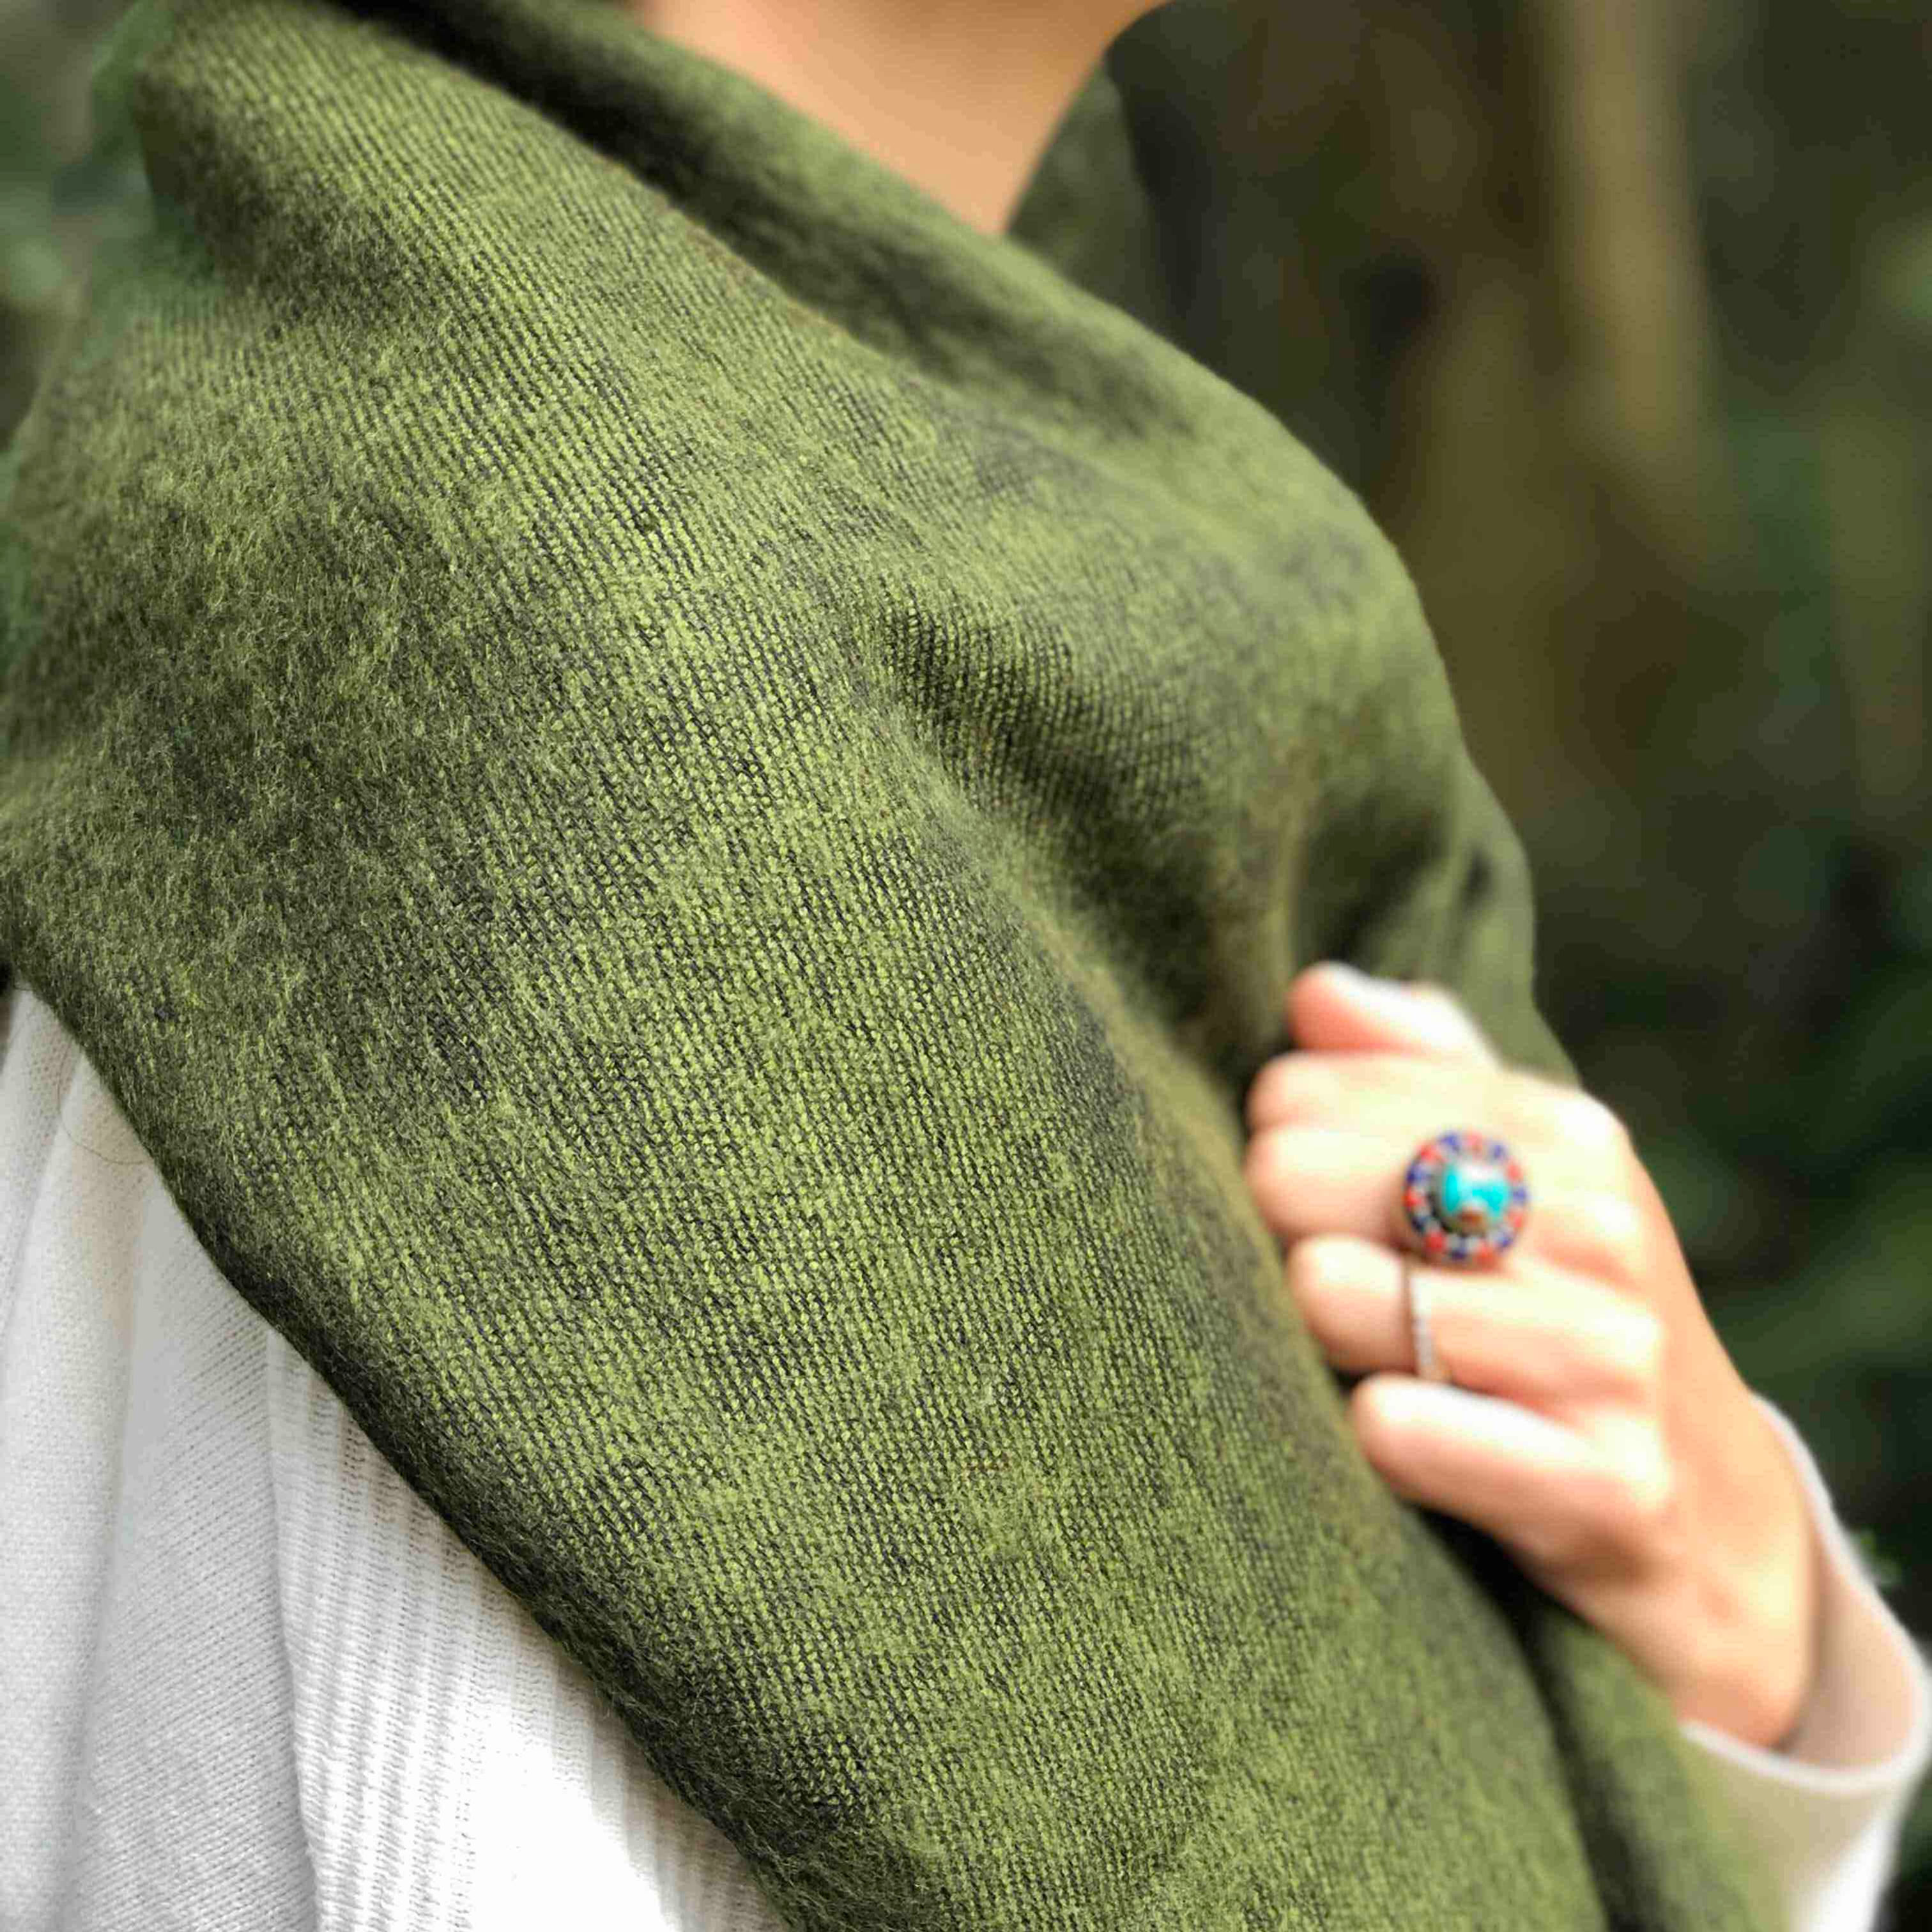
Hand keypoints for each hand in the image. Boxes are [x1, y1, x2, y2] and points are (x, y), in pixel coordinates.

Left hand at [1240, 962, 1821, 1751]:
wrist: (1716, 1529)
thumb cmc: (1572, 1323)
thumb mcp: (1525, 1179)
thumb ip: (1417, 1067)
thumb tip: (1313, 991)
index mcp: (1567, 1132)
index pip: (1306, 1089)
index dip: (1269, 1149)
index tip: (1307, 1203)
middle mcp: (1597, 1226)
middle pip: (1294, 1177)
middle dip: (1278, 1239)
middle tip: (1325, 1288)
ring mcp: (1607, 1356)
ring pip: (1330, 1295)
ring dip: (1316, 1343)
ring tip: (1373, 1363)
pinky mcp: (1600, 1484)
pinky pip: (1394, 1429)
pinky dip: (1374, 1437)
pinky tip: (1405, 1439)